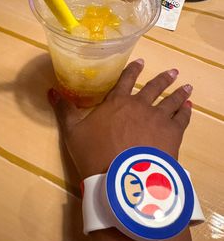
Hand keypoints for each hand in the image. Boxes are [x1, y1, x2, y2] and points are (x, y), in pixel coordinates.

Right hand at [48, 59, 192, 179]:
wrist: (122, 177)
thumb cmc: (95, 154)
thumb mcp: (73, 132)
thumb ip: (64, 110)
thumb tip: (51, 91)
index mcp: (117, 102)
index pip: (126, 80)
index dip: (133, 70)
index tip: (141, 62)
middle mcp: (140, 105)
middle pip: (153, 87)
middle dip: (163, 78)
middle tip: (174, 72)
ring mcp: (158, 117)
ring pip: (170, 100)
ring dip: (179, 92)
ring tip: (186, 86)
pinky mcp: (172, 133)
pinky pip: (182, 118)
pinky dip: (186, 111)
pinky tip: (189, 107)